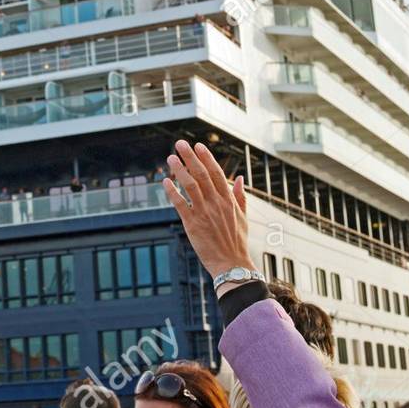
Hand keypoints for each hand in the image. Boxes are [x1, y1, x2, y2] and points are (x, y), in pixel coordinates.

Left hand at [162, 140, 254, 281]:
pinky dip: (172, 191)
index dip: (207, 158)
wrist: (232, 264)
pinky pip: (180, 204)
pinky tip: (165, 181)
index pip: (217, 173)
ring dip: (180, 170)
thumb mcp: (243, 217)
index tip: (198, 145)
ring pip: (191, 185)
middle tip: (180, 144)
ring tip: (171, 158)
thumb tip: (239, 177)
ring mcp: (204, 213)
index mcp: (229, 200)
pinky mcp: (193, 224)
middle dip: (190, 157)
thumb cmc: (237, 241)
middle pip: (202, 174)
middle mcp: (216, 203)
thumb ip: (240, 196)